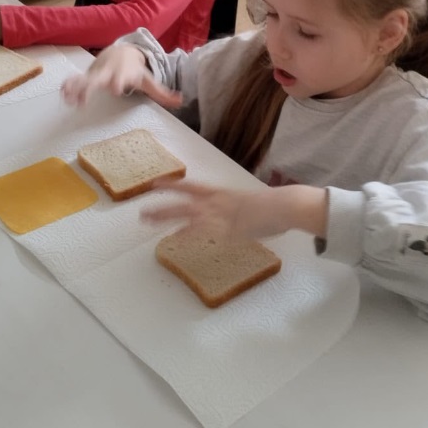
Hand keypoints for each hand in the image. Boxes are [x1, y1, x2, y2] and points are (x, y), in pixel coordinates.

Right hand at [60, 43, 181, 108]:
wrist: (121, 52)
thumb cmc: (135, 70)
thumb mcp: (149, 80)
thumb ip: (163, 93)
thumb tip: (181, 100)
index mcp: (122, 74)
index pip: (120, 78)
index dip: (118, 82)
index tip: (117, 89)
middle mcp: (107, 73)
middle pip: (98, 79)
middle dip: (91, 87)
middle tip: (83, 100)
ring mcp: (96, 74)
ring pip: (83, 80)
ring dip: (75, 88)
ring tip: (67, 99)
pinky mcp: (87, 75)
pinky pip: (76, 79)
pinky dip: (69, 85)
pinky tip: (62, 94)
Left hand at [141, 180, 326, 241]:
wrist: (284, 206)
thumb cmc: (271, 205)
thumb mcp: (246, 202)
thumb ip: (232, 208)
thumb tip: (229, 214)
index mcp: (221, 193)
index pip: (191, 187)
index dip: (172, 185)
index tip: (155, 184)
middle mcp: (217, 202)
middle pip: (182, 202)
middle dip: (162, 207)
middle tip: (142, 212)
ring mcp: (220, 216)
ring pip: (186, 216)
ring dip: (166, 219)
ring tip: (148, 223)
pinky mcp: (226, 231)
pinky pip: (203, 235)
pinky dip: (188, 237)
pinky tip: (174, 242)